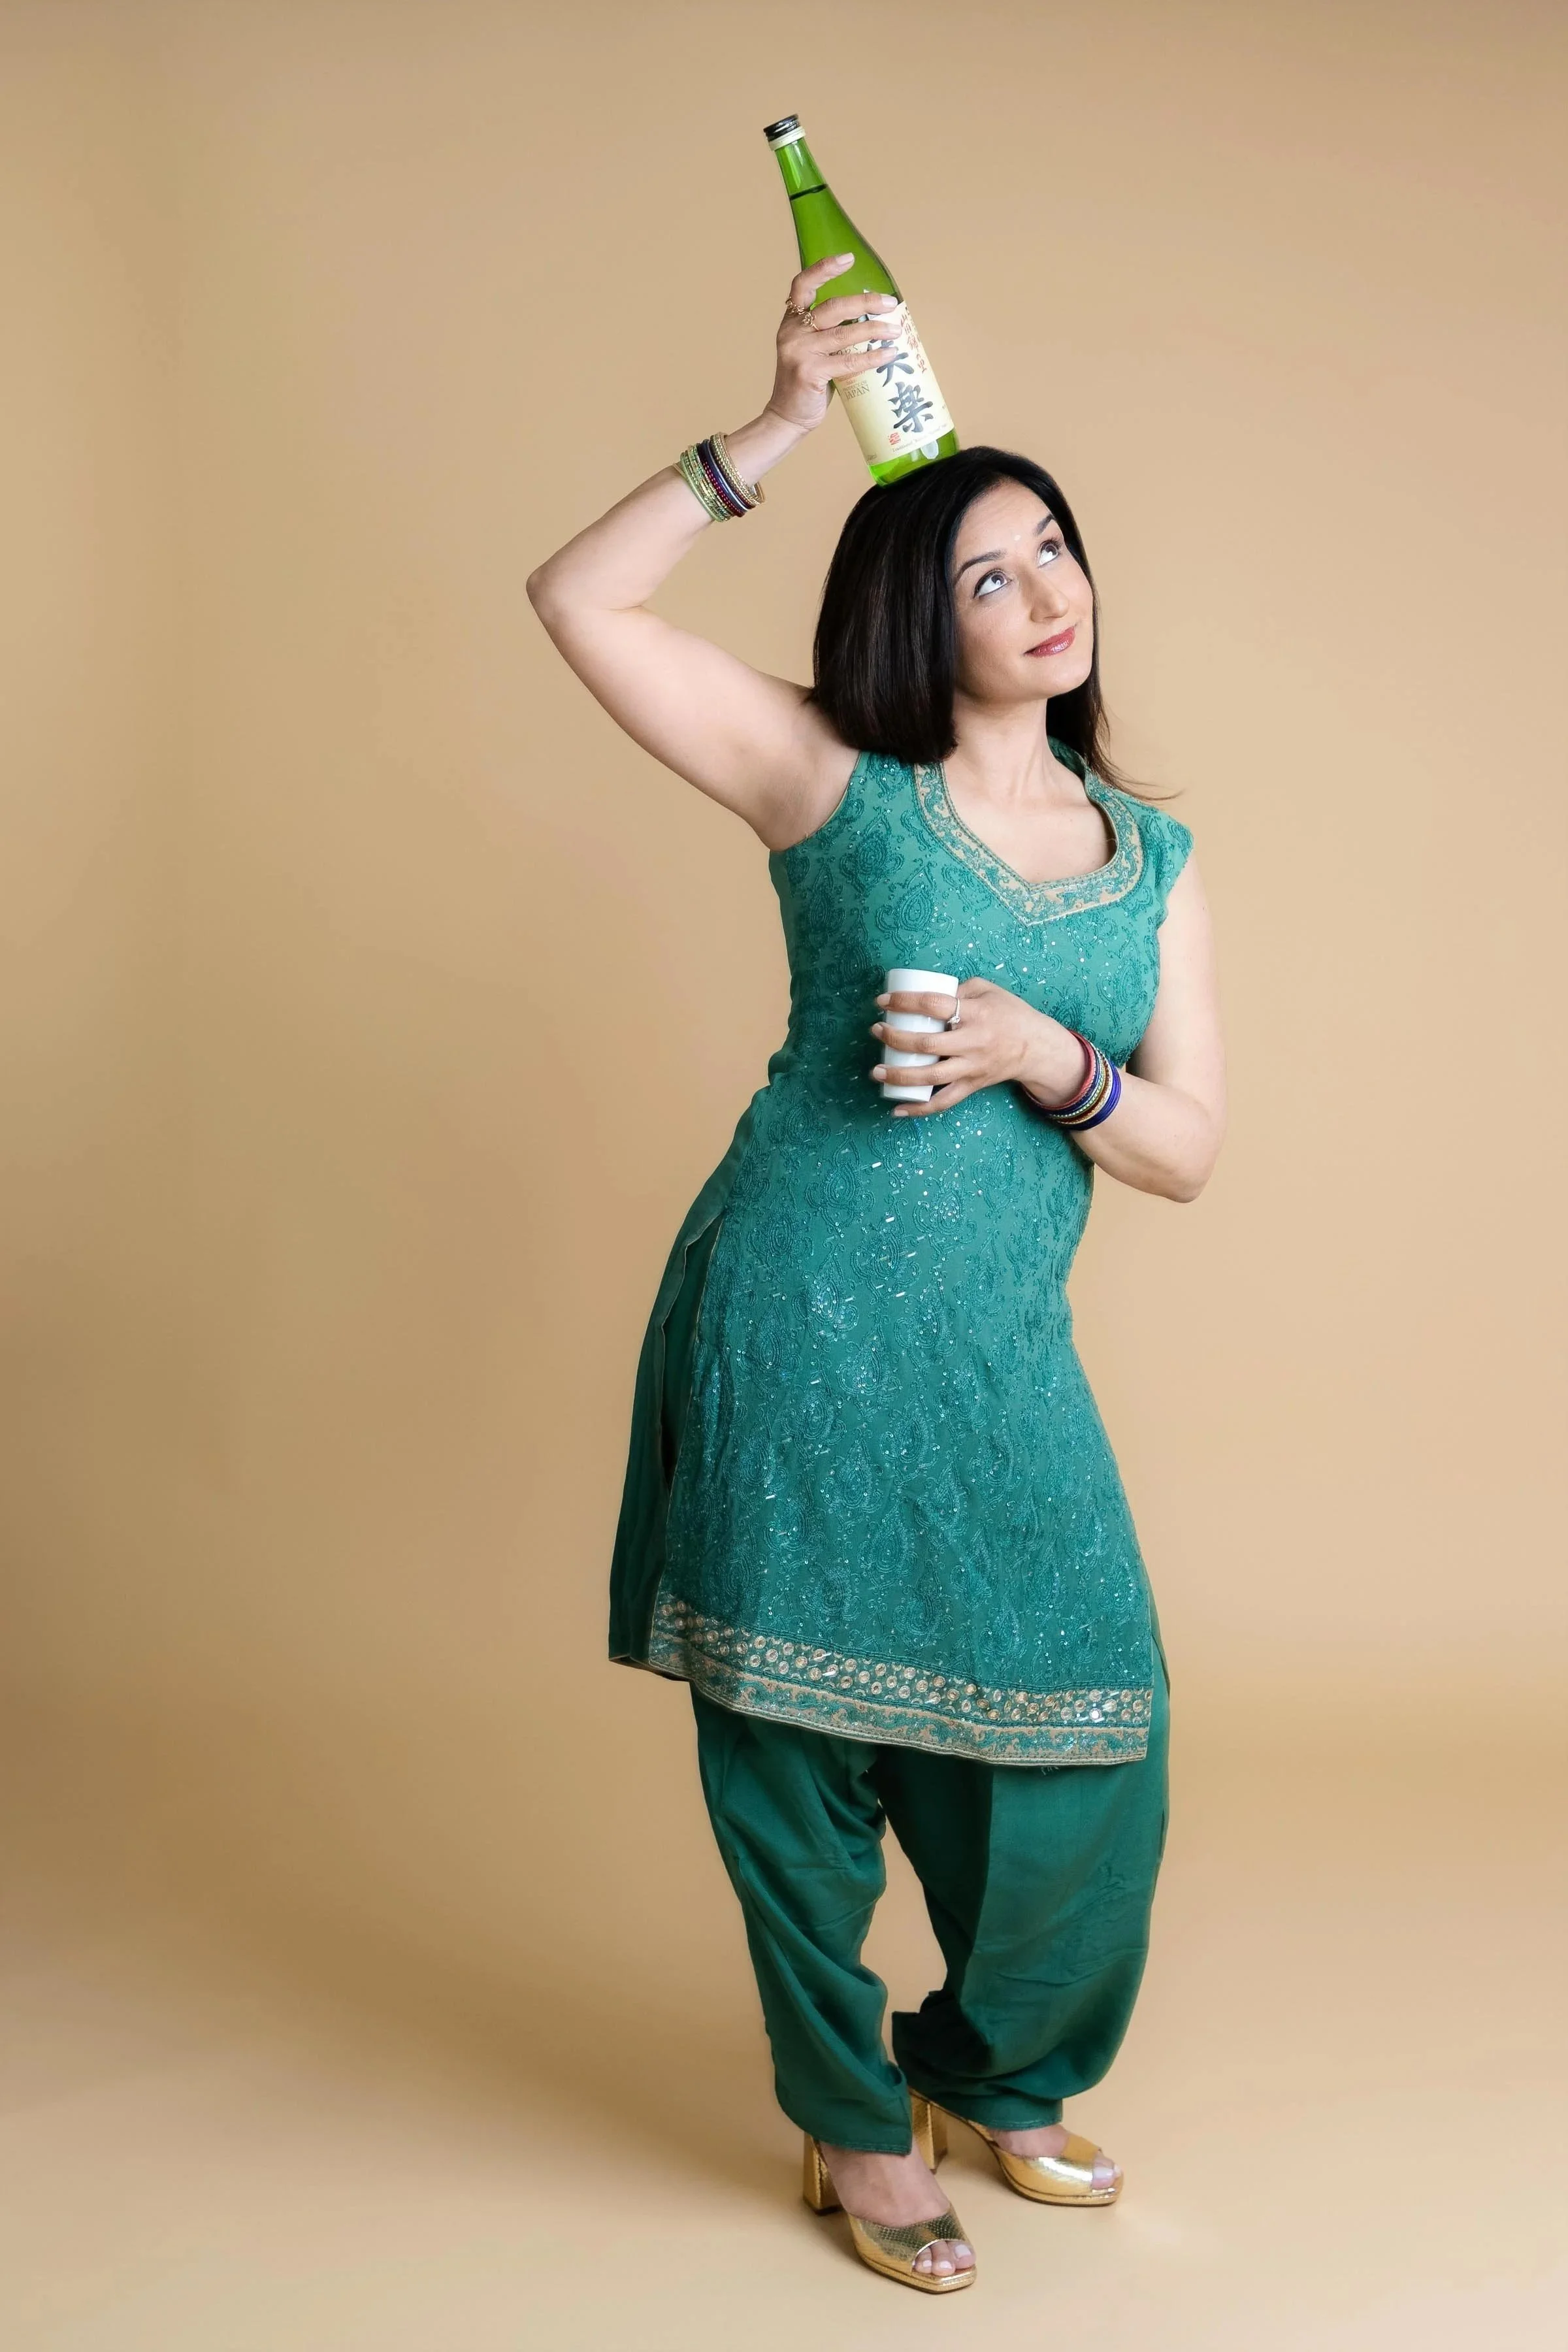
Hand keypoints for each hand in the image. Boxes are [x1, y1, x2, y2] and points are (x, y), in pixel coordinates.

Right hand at [765, 256, 902, 434]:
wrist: (787, 416)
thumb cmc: (806, 383)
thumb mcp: (811, 350)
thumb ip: (829, 332)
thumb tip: (870, 320)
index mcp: (792, 321)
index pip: (802, 285)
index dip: (824, 269)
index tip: (848, 259)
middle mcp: (793, 332)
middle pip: (833, 307)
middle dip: (865, 302)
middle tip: (889, 303)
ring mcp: (800, 352)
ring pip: (844, 334)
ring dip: (874, 330)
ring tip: (895, 330)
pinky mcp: (810, 373)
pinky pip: (848, 361)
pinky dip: (872, 357)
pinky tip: (889, 354)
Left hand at [869, 978, 1089, 1118]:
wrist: (1037, 1047)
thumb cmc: (1010, 1014)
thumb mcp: (988, 990)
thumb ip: (958, 989)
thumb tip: (924, 994)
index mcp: (976, 1014)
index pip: (934, 1006)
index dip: (905, 1002)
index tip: (882, 1001)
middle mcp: (973, 1042)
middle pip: (927, 1043)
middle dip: (895, 1038)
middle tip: (876, 1031)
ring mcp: (972, 1068)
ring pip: (931, 1077)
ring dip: (900, 1076)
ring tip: (876, 1071)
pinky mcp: (972, 1086)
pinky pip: (943, 1102)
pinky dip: (920, 1109)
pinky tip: (898, 1110)